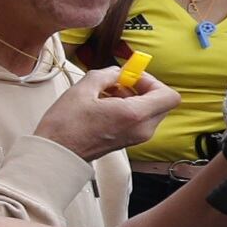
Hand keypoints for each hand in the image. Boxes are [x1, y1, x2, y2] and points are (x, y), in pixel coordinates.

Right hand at [41, 69, 177, 161]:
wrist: (58, 153)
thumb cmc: (66, 126)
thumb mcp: (82, 89)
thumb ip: (106, 74)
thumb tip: (117, 72)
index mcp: (134, 115)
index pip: (168, 95)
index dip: (152, 81)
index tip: (131, 77)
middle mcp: (141, 129)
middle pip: (161, 102)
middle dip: (143, 89)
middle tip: (120, 84)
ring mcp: (137, 137)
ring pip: (150, 111)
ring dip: (135, 99)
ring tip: (108, 96)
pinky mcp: (129, 141)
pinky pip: (140, 120)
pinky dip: (129, 110)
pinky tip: (105, 107)